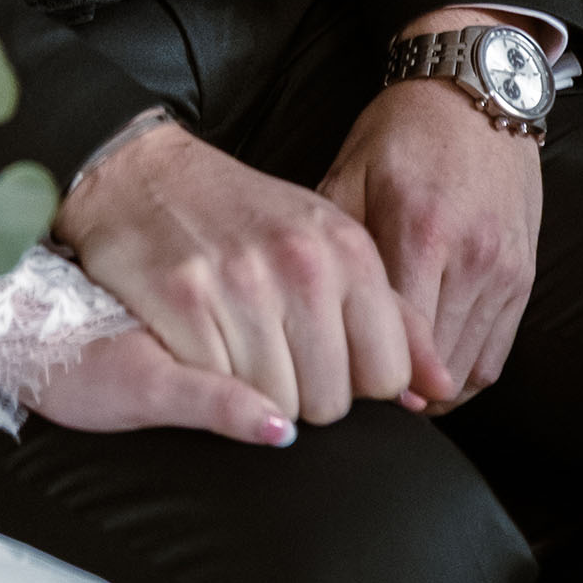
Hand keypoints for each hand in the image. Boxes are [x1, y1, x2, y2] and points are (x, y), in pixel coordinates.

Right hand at [52, 120, 450, 438]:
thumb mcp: (328, 246)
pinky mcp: (185, 299)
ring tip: (234, 345)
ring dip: (255, 394)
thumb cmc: (242, 218)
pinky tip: (199, 344)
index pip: (384, 376)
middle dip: (302, 395)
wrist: (142, 174)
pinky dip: (209, 384)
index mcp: (348, 251)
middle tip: (268, 351)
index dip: (352, 383)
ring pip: (277, 407)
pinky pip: (219, 393)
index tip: (320, 356)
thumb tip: (440, 388)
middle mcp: (303, 264)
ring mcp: (243, 281)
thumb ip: (392, 319)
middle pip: (330, 403)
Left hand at [319, 77, 541, 411]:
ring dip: (430, 389)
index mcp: (420, 231)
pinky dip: (464, 374)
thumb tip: (318, 314)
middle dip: (394, 387)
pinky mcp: (524, 278)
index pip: (394, 338)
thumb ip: (338, 244)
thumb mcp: (350, 171)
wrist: (475, 91)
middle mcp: (471, 258)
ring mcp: (505, 272)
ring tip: (391, 384)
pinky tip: (432, 371)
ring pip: (468, 370)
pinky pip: (497, 356)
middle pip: (433, 366)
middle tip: (358, 385)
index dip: (363, 369)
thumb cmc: (402, 131)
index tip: (338, 376)